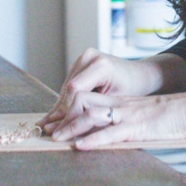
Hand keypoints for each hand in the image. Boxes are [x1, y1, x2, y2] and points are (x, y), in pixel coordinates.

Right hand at [38, 48, 155, 135]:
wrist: (139, 73)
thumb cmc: (132, 89)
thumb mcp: (115, 102)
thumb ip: (94, 110)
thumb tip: (72, 127)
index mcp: (101, 65)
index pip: (75, 90)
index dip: (65, 110)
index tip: (58, 128)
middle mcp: (90, 57)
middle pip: (68, 88)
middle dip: (59, 110)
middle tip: (46, 129)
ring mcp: (84, 57)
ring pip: (66, 85)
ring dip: (59, 105)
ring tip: (47, 124)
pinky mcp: (82, 62)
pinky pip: (70, 82)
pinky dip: (65, 98)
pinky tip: (56, 114)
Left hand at [47, 90, 185, 150]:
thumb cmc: (167, 115)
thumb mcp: (139, 114)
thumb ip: (121, 121)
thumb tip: (102, 134)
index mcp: (118, 101)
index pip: (85, 99)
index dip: (66, 110)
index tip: (52, 121)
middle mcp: (118, 105)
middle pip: (82, 104)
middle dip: (61, 117)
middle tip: (45, 129)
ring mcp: (126, 115)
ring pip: (91, 117)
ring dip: (71, 129)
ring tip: (55, 138)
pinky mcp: (136, 127)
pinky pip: (111, 133)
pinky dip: (93, 140)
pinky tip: (80, 145)